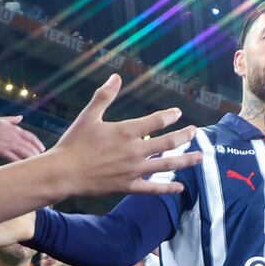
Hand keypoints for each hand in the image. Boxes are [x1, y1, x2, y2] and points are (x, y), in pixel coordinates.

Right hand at [0, 115, 46, 161]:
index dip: (38, 143)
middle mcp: (13, 136)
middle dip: (36, 153)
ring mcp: (8, 143)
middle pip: (30, 146)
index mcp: (14, 129)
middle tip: (41, 159)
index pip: (31, 137)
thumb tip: (20, 117)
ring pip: (24, 152)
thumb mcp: (1, 120)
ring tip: (35, 164)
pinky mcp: (1, 150)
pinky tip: (23, 168)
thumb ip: (12, 120)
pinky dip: (19, 163)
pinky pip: (13, 158)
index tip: (43, 149)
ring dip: (31, 158)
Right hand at [48, 74, 201, 197]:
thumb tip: (115, 76)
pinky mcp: (129, 186)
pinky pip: (153, 189)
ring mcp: (134, 170)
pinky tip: (180, 188)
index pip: (155, 122)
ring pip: (166, 165)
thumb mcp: (88, 115)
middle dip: (184, 137)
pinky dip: (167, 189)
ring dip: (186, 161)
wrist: (64, 172)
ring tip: (200, 157)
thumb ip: (104, 96)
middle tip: (195, 132)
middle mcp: (134, 151)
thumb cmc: (74, 143)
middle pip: (168, 144)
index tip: (177, 113)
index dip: (169, 116)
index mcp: (126, 132)